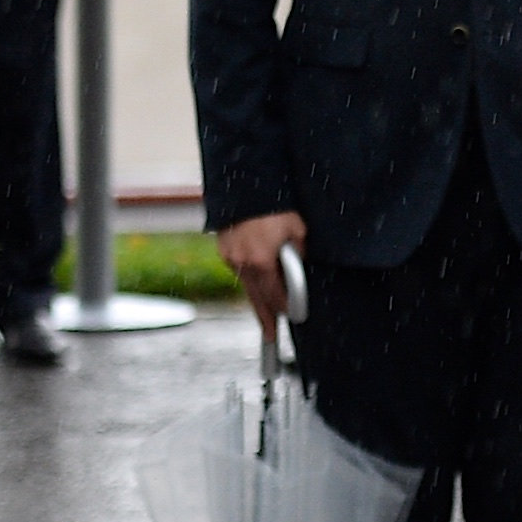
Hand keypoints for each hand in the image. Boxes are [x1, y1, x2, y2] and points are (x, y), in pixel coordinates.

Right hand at [214, 209, 305, 331]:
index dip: (284, 309)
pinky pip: (238, 270)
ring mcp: (230, 256)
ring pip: (246, 284)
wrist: (244, 185)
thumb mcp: (297, 228)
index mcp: (262, 261)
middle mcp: (243, 262)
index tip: (291, 317)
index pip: (275, 296)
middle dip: (265, 318)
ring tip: (264, 316)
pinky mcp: (223, 248)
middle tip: (270, 336)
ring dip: (256, 298)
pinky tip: (256, 283)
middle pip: (256, 299)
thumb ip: (298, 252)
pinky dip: (248, 278)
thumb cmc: (274, 205)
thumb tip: (297, 265)